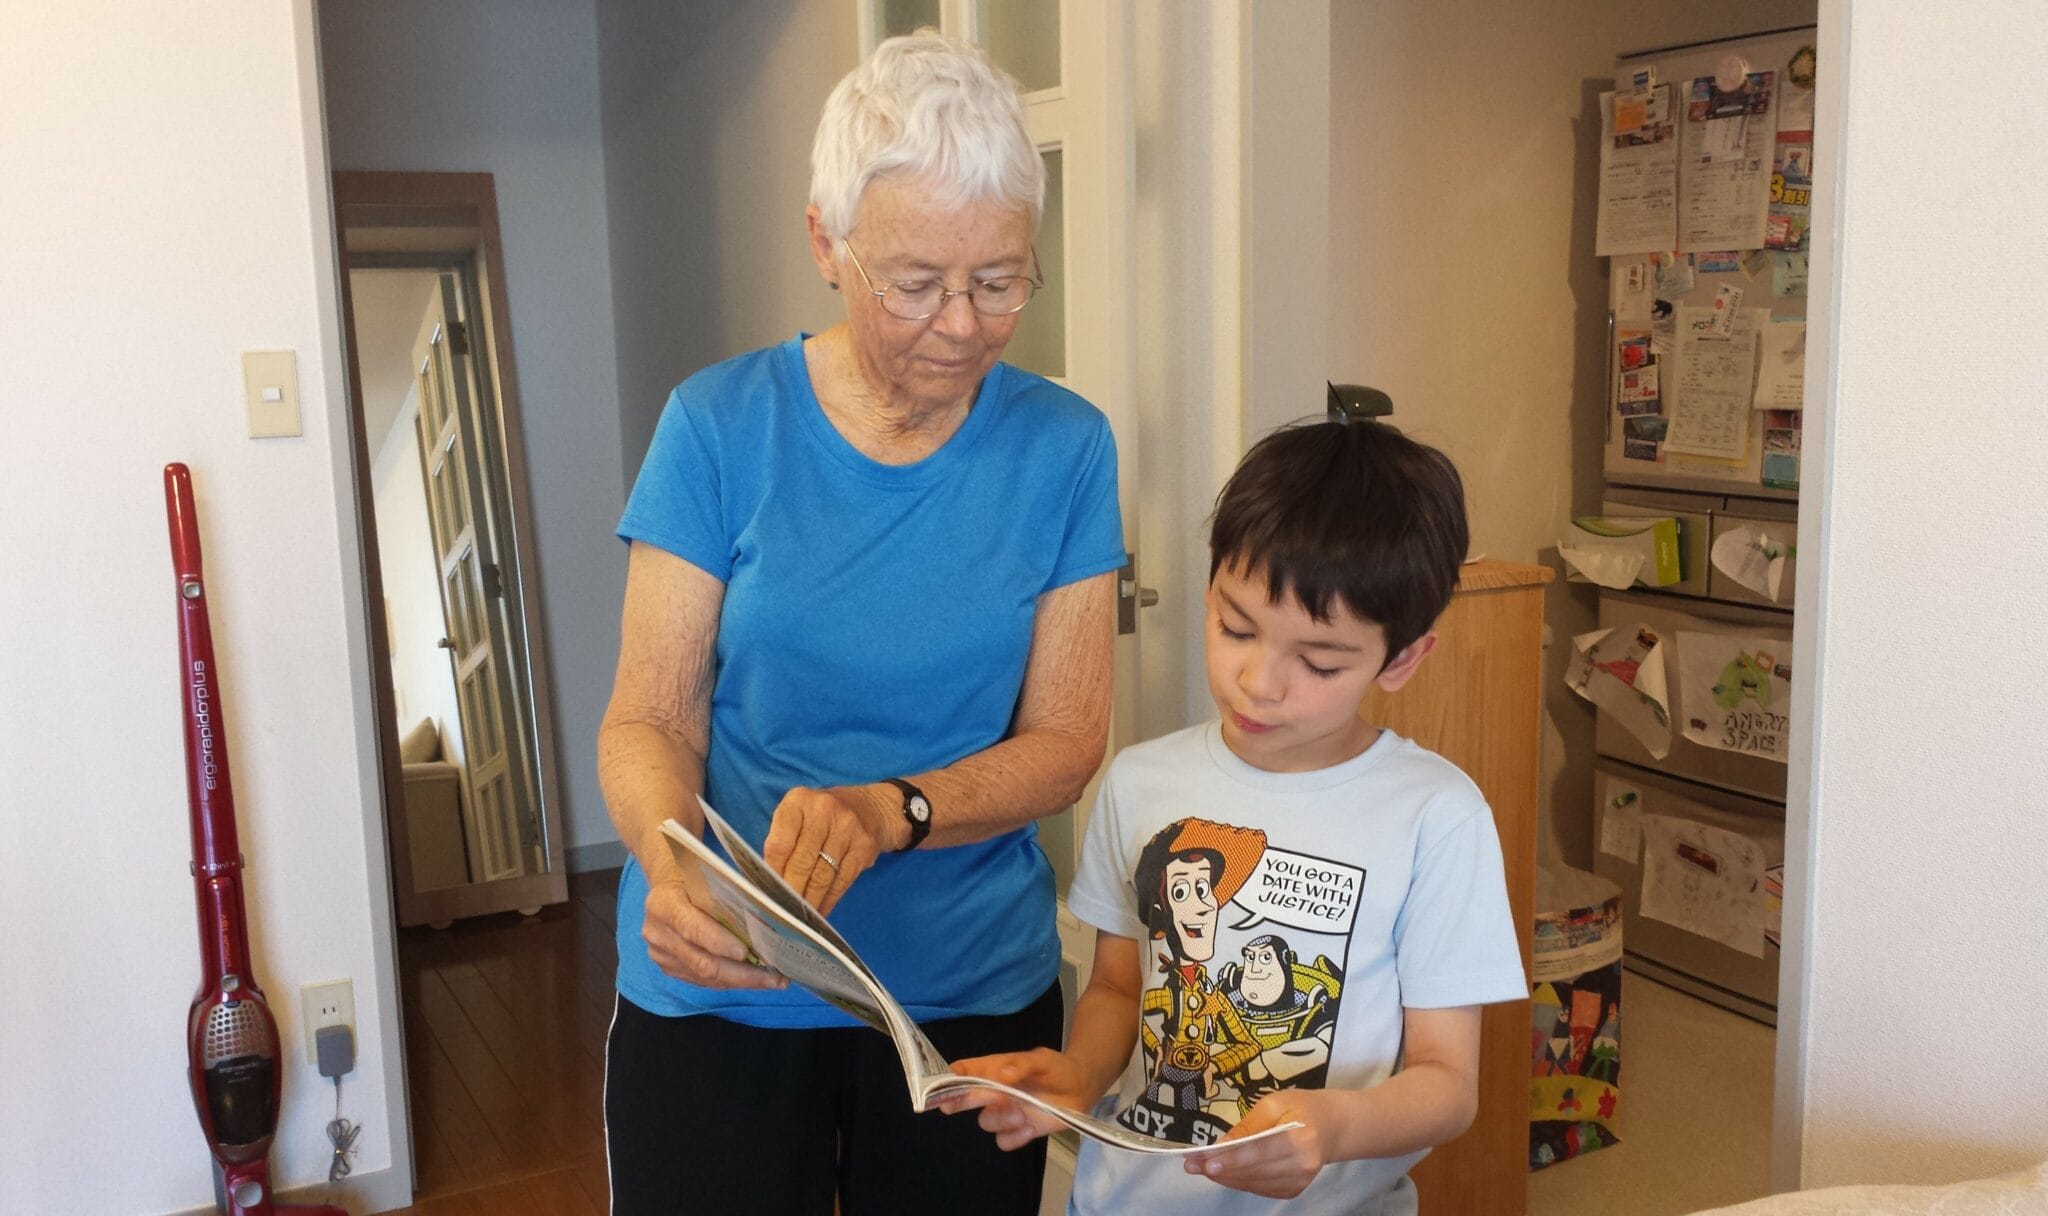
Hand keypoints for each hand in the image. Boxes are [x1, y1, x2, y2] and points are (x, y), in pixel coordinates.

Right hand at [641, 862, 787, 990]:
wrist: (666, 888)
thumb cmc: (693, 878)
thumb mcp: (706, 877)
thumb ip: (726, 897)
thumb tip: (766, 920)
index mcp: (663, 904)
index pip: (692, 928)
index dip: (719, 942)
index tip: (746, 952)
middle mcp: (658, 933)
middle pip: (702, 962)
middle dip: (742, 973)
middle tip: (775, 976)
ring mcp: (661, 955)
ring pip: (705, 977)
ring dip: (742, 981)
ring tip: (773, 980)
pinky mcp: (668, 968)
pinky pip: (703, 981)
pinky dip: (730, 981)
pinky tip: (753, 978)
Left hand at [762, 784, 895, 913]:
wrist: (870, 807)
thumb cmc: (822, 816)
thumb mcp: (798, 816)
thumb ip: (783, 841)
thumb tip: (769, 883)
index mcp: (798, 801)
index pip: (779, 844)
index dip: (773, 873)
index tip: (768, 893)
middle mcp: (823, 810)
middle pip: (801, 862)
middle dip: (791, 892)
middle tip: (782, 913)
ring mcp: (847, 827)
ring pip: (822, 875)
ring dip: (809, 901)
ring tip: (799, 917)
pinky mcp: (864, 846)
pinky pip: (842, 880)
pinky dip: (829, 900)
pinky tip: (820, 911)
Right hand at [935, 1048, 1096, 1151]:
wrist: (1080, 1088)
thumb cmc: (1057, 1068)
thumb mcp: (1042, 1060)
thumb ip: (1021, 1064)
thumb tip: (1000, 1073)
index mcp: (995, 1069)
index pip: (966, 1070)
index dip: (951, 1076)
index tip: (943, 1081)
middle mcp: (995, 1092)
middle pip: (965, 1098)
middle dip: (955, 1101)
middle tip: (948, 1106)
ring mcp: (1005, 1113)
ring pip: (986, 1122)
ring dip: (1001, 1120)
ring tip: (1022, 1114)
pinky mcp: (1018, 1131)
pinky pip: (1004, 1141)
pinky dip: (1015, 1138)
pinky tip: (1030, 1128)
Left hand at [1184, 1088, 1334, 1198]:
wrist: (1333, 1126)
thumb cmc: (1302, 1107)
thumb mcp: (1274, 1103)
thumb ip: (1248, 1126)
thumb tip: (1219, 1146)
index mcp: (1301, 1138)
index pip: (1259, 1152)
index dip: (1231, 1159)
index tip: (1205, 1162)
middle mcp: (1303, 1165)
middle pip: (1254, 1172)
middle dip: (1219, 1170)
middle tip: (1191, 1165)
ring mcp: (1300, 1181)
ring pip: (1254, 1184)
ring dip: (1226, 1178)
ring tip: (1202, 1168)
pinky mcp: (1295, 1190)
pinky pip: (1260, 1189)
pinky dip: (1240, 1181)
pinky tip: (1225, 1173)